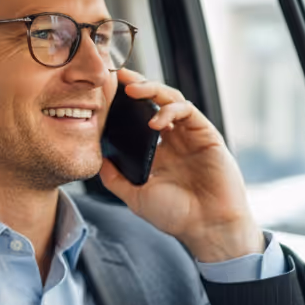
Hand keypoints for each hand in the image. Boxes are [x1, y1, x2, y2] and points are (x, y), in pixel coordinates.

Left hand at [99, 69, 263, 263]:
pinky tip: (155, 121)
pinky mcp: (207, 135)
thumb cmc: (177, 216)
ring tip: (133, 90)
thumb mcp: (136, 197)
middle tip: (119, 77)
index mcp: (158, 152)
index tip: (105, 92)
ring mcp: (191, 135)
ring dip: (153, 90)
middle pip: (155, 101)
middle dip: (138, 85)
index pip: (139, 118)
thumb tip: (97, 161)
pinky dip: (171, 110)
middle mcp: (175, 139)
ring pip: (172, 99)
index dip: (124, 104)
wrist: (208, 228)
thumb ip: (115, 179)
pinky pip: (188, 111)